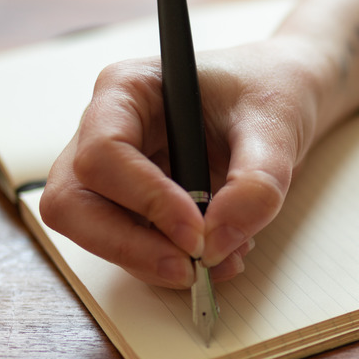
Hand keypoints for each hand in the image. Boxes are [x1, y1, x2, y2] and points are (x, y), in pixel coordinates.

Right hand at [40, 38, 328, 287]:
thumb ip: (257, 180)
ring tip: (225, 258)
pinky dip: (174, 262)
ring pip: (98, 232)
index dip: (147, 200)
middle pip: (75, 203)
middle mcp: (109, 130)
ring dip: (156, 261)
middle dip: (129, 247)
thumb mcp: (276, 123)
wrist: (283, 98)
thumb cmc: (270, 88)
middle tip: (190, 269)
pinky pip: (136, 245)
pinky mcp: (139, 203)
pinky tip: (223, 254)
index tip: (198, 231)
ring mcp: (119, 171)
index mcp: (128, 90)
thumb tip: (220, 241)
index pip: (103, 153)